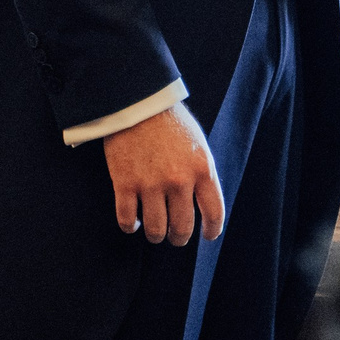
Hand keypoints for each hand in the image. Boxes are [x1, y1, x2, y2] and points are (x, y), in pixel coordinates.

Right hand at [102, 102, 223, 245]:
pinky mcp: (124, 184)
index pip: (214, 213)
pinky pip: (127, 220)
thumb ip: (203, 174)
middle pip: (182, 227)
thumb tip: (204, 204)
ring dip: (156, 236)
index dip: (212, 230)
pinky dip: (130, 227)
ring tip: (155, 232)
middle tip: (176, 237)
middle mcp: (178, 180)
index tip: (207, 236)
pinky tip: (133, 223)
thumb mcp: (198, 144)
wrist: (137, 101)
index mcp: (202, 169)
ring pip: (156, 230)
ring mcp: (150, 184)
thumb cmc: (170, 122)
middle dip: (180, 237)